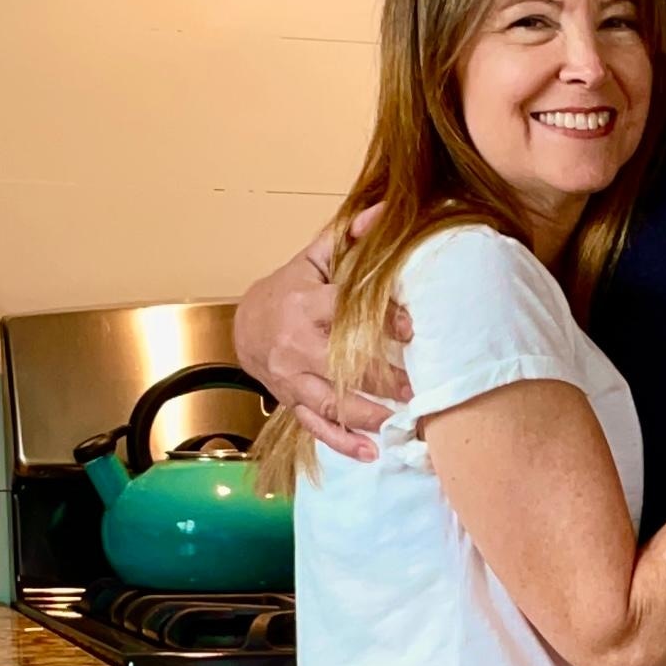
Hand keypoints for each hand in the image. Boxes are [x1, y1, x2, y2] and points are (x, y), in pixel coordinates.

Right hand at [233, 214, 409, 462]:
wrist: (244, 325)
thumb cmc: (289, 290)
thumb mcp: (313, 259)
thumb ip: (347, 238)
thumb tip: (383, 212)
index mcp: (303, 305)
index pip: (343, 312)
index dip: (380, 320)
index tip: (413, 329)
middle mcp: (294, 345)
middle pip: (342, 366)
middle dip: (383, 378)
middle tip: (421, 388)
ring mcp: (291, 378)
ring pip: (330, 402)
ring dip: (368, 416)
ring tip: (402, 422)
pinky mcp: (291, 402)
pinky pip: (316, 427)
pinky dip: (343, 444)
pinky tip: (372, 453)